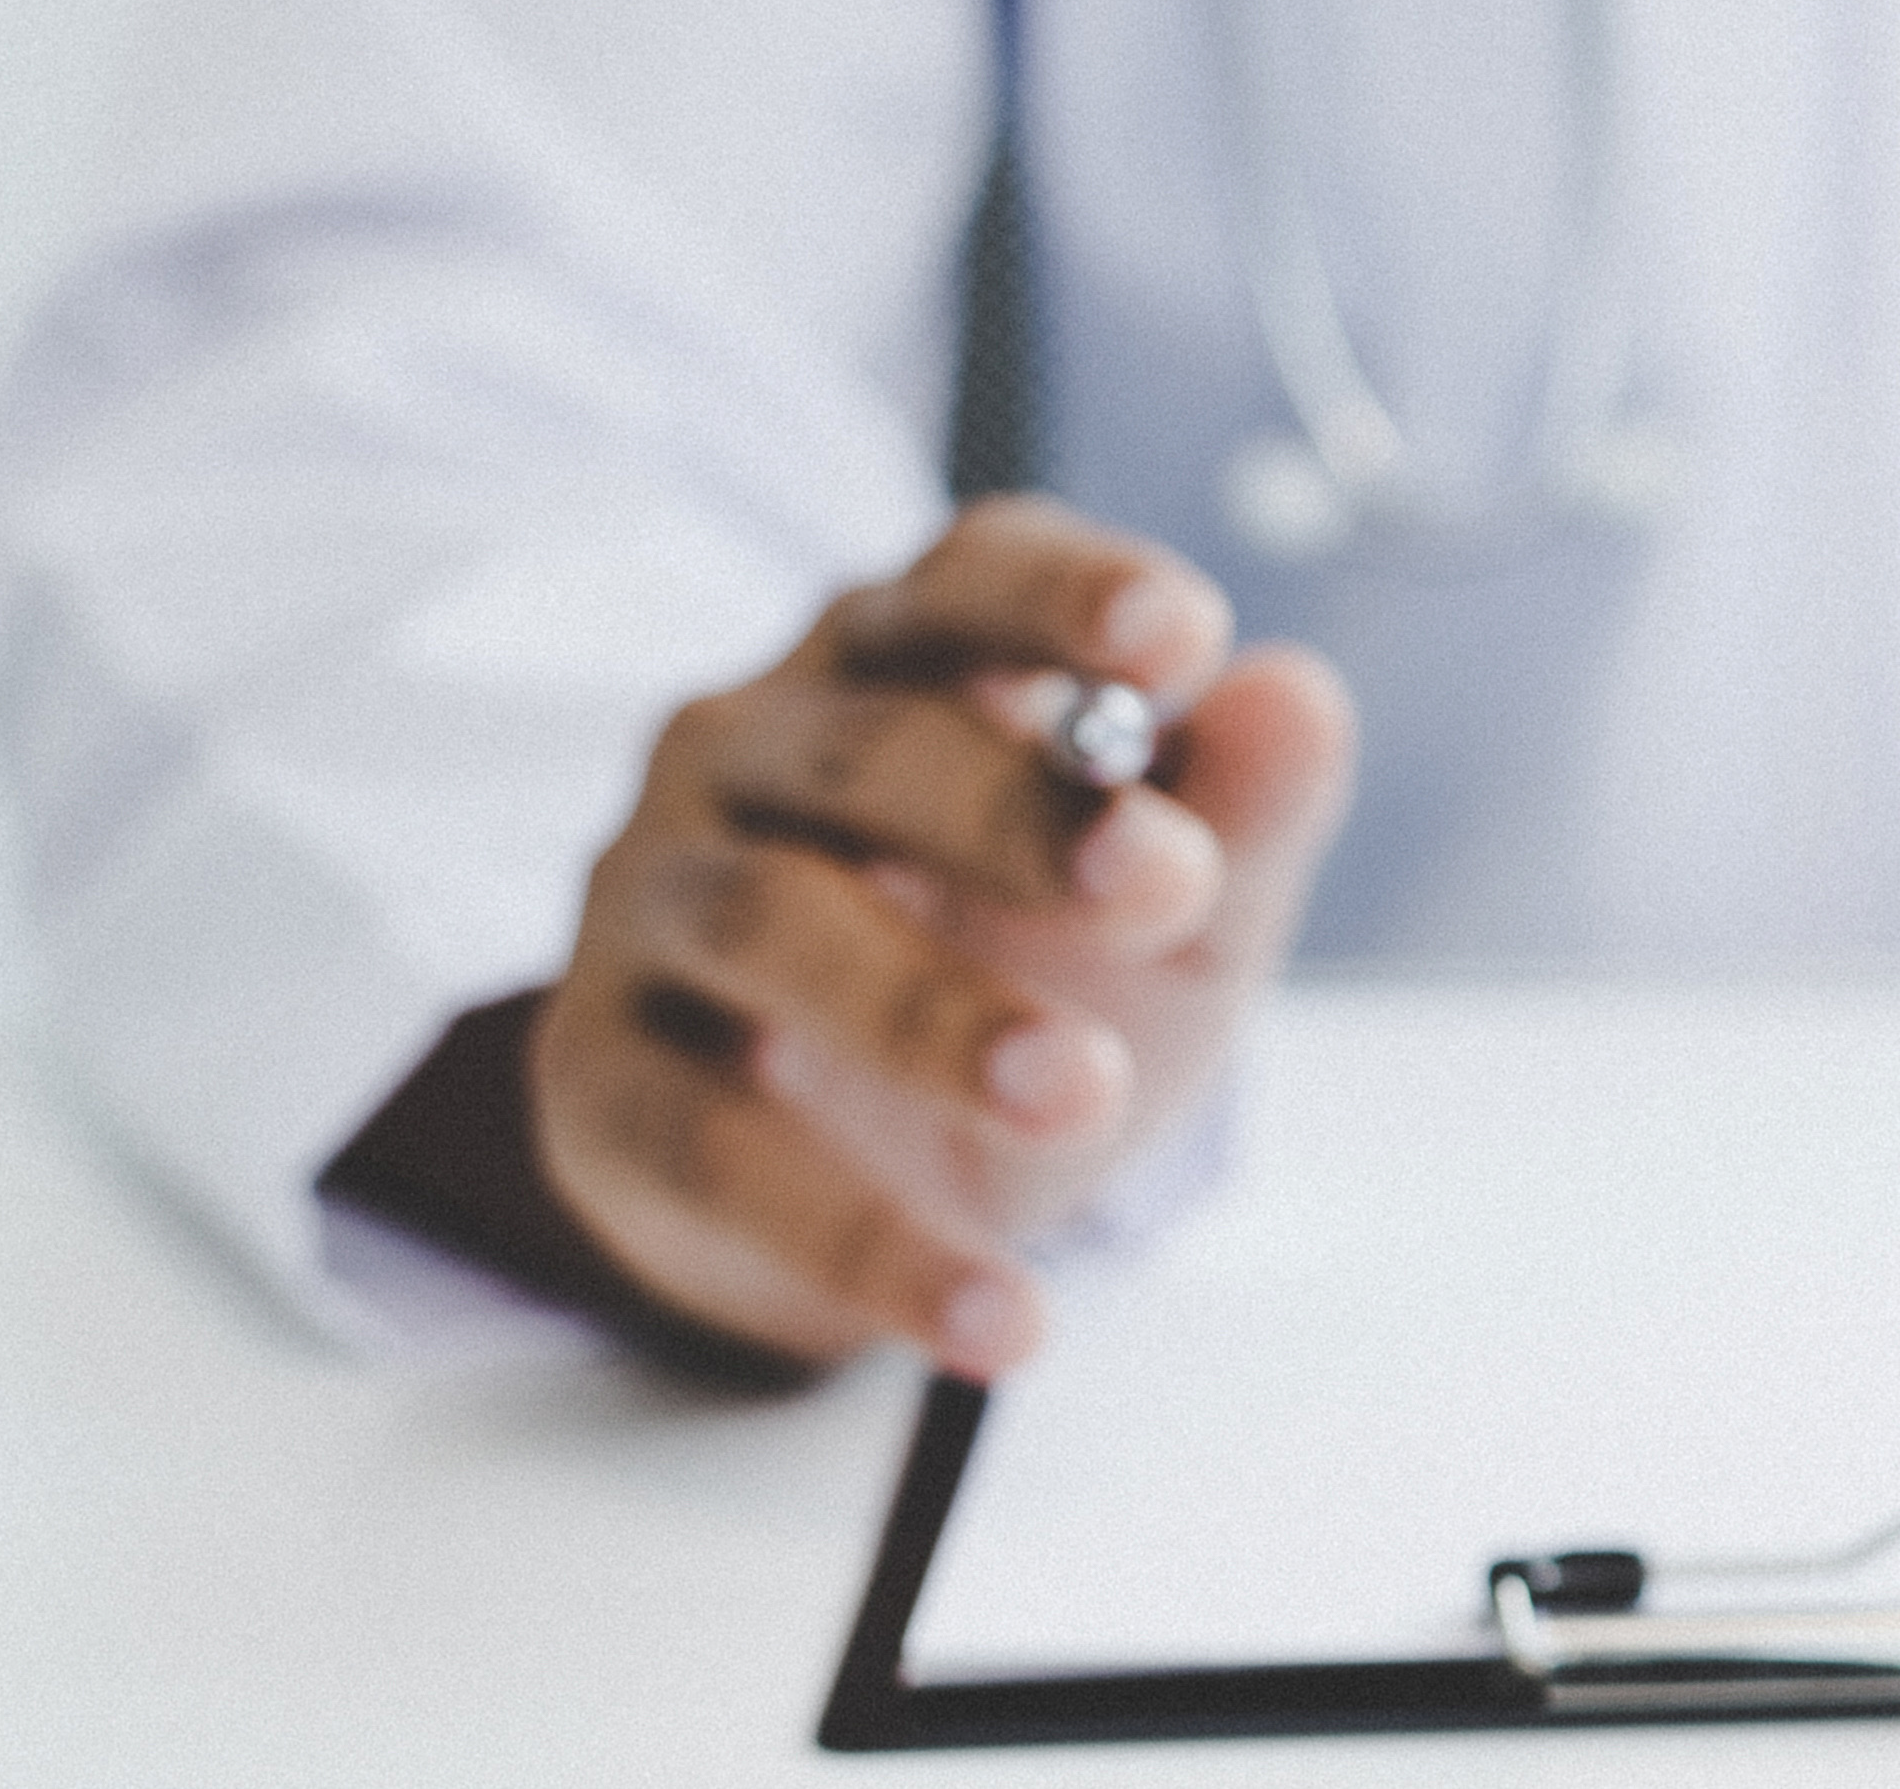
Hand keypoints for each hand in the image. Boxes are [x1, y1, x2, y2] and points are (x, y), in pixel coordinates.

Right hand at [528, 496, 1352, 1378]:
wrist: (868, 1185)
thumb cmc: (1026, 981)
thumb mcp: (1170, 917)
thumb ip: (1244, 810)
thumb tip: (1299, 695)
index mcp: (900, 667)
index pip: (967, 584)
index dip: (1064, 598)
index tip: (1181, 636)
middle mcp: (751, 751)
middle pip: (868, 749)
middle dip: (1021, 811)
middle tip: (1169, 883)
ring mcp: (654, 901)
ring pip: (769, 928)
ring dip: (933, 1012)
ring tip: (1081, 1092)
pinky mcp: (599, 1076)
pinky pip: (715, 1150)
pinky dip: (863, 1242)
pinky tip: (999, 1314)